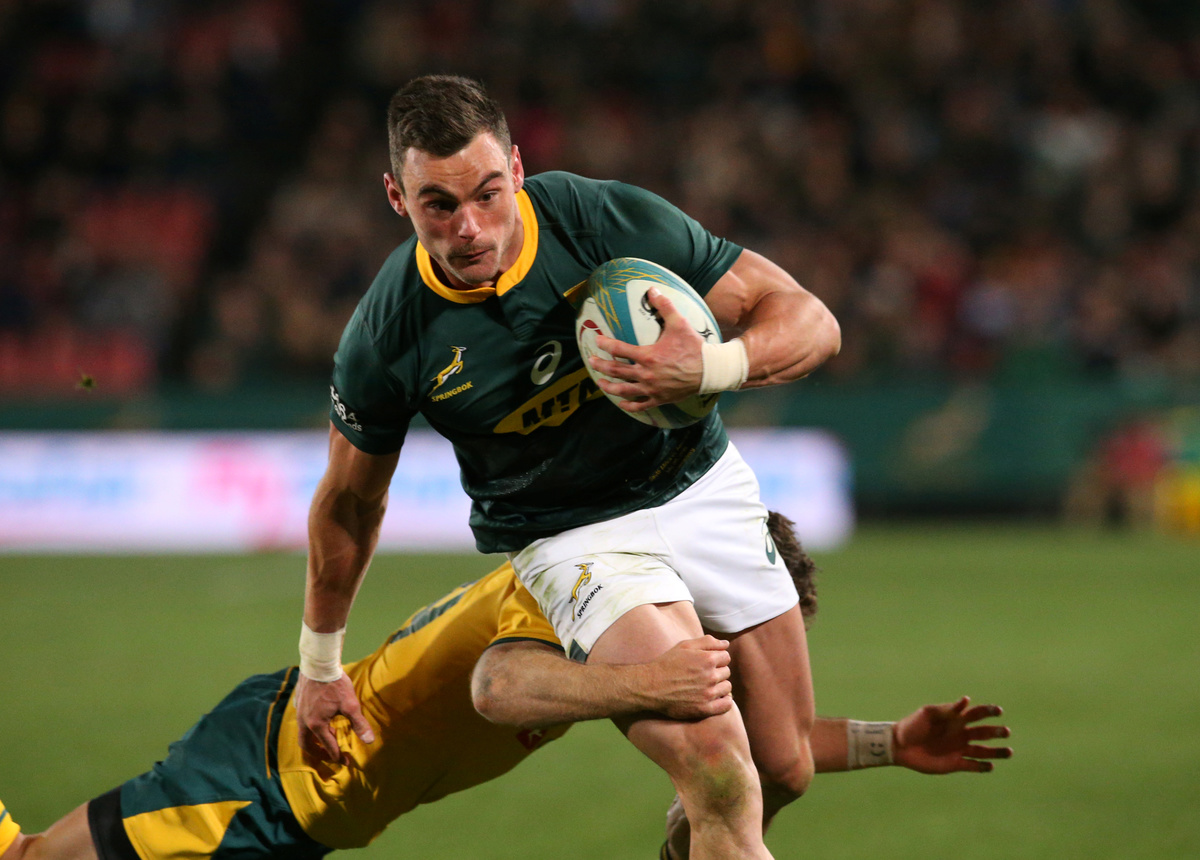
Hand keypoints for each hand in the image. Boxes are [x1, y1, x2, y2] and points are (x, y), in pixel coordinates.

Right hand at [295, 671, 375, 765]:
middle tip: (331, 756)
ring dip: (315, 740)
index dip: (338, 756)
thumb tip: (369, 741)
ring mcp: (300, 712)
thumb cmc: (336, 684)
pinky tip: (323, 721)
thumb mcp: (350, 705)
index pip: (328, 746)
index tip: (346, 762)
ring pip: (304, 734)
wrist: (319, 664)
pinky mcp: (299, 703)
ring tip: (329, 739)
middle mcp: (304, 721)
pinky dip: (312, 728)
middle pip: (307, 745)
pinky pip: (303, 722)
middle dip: (319, 753)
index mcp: (316, 725)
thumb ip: (359, 724)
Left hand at [590, 287, 704, 411]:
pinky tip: (621, 403)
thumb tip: (652, 289)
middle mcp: (646, 374)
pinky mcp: (659, 399)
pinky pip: (639, 405)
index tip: (597, 340)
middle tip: (591, 362)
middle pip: (616, 370)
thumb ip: (664, 306)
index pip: (619, 349)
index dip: (605, 344)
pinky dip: (628, 405)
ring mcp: (651, 389)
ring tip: (600, 382)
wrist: (710, 370)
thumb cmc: (693, 347)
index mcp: (648, 356)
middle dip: (600, 365)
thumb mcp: (679, 323)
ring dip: (609, 386)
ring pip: (623, 390)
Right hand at [642, 635, 732, 719]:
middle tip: (702, 675)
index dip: (717, 659)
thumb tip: (726, 643)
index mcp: (707, 659)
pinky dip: (724, 701)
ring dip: (719, 686)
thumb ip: (707, 642)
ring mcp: (708, 694)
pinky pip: (726, 705)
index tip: (706, 663)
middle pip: (726, 672)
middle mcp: (710, 676)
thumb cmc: (667, 664)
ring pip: (727, 687)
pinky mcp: (704, 709)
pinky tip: (714, 698)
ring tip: (705, 686)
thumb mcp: (685, 646)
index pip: (726, 657)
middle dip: (717, 671)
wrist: (651, 686)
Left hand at [893, 695, 1011, 773]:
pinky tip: (990, 766)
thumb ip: (947, 710)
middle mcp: (961, 734)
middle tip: (1006, 732)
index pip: (977, 713)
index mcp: (955, 719)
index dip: (989, 711)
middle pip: (984, 733)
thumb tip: (966, 700)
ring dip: (996, 752)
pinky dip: (982, 766)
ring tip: (1009, 752)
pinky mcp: (955, 764)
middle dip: (997, 732)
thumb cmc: (912, 726)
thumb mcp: (928, 713)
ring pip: (983, 751)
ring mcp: (959, 749)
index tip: (999, 711)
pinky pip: (973, 765)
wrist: (899, 746)